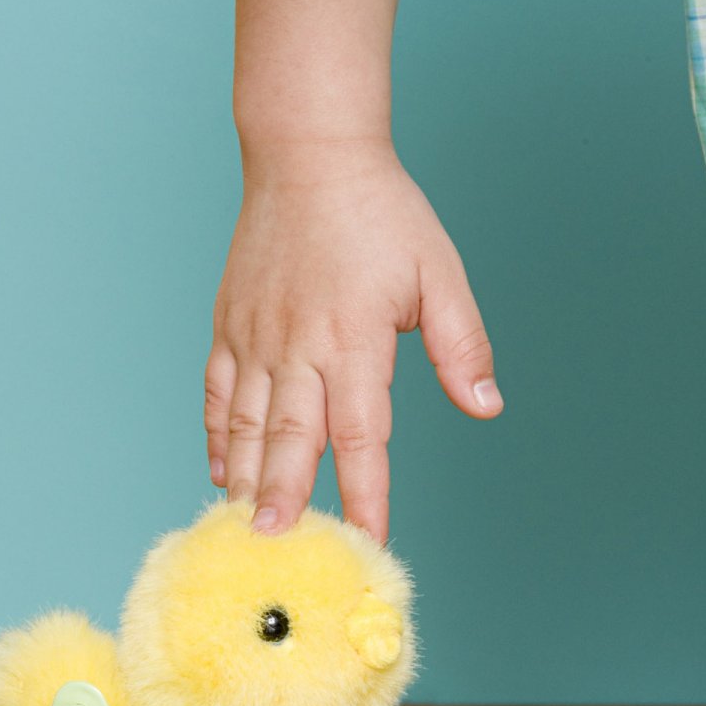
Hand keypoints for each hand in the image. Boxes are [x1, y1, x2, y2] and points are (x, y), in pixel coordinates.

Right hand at [206, 138, 498, 539]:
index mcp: (355, 340)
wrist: (309, 154)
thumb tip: (486, 406)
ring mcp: (257, 337)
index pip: (362, 436)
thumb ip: (462, 346)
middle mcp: (299, 346)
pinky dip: (220, 436)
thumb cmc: (383, 214)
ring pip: (248, 424)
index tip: (369, 539)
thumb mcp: (440, 274)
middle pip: (292, 440)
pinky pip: (220, 393)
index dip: (365, 493)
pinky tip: (223, 473)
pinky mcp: (231, 324)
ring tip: (246, 530)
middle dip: (287, 500)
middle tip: (278, 550)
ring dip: (248, 481)